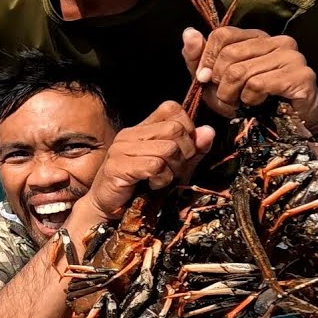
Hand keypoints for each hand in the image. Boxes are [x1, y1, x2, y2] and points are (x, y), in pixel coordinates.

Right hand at [79, 101, 215, 220]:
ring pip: (168, 148)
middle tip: (174, 169)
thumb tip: (209, 131)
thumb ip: (192, 150)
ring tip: (162, 179)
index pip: (171, 108)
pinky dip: (161, 179)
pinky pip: (155, 166)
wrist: (109, 210)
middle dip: (185, 153)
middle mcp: (130, 134)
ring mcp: (121, 149)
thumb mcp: (174, 166)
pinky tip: (152, 184)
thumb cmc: (141, 188)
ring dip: (173, 170)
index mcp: (142, 128)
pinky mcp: (118, 166)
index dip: (187, 127)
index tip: (184, 150)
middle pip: (175, 129)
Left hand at [182, 27, 317, 132]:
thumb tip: (188, 32)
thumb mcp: (216, 81)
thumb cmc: (250, 101)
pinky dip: (250, 100)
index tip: (205, 79)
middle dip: (219, 83)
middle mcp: (277, 41)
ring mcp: (292, 56)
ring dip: (231, 95)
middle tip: (226, 98)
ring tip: (240, 104)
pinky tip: (258, 104)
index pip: (222, 34)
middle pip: (229, 54)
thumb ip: (198, 58)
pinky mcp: (301, 75)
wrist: (287, 127)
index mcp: (257, 37)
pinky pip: (257, 85)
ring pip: (240, 71)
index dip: (207, 59)